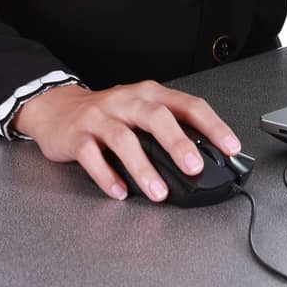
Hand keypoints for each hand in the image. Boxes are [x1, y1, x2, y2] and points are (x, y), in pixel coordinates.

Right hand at [12, 80, 242, 201]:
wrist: (56, 107)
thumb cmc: (107, 113)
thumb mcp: (140, 112)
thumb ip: (168, 129)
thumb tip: (204, 159)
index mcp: (149, 94)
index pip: (188, 105)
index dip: (212, 125)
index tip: (230, 146)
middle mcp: (126, 101)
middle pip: (156, 117)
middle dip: (178, 143)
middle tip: (194, 168)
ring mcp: (99, 118)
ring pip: (124, 139)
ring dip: (143, 168)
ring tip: (158, 192)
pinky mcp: (76, 136)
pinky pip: (91, 156)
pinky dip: (106, 176)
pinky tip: (119, 191)